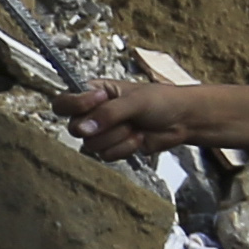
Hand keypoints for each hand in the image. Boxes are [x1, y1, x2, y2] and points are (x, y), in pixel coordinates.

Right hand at [59, 79, 213, 162]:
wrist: (184, 120)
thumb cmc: (163, 101)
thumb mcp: (135, 101)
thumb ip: (107, 113)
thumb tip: (83, 129)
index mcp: (93, 93)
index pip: (64, 102)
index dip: (76, 105)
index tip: (100, 101)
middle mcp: (93, 113)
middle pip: (74, 128)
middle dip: (103, 127)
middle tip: (123, 118)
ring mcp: (102, 132)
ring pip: (91, 145)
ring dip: (118, 138)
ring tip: (135, 127)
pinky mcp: (113, 147)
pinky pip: (106, 155)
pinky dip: (125, 148)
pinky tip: (138, 138)